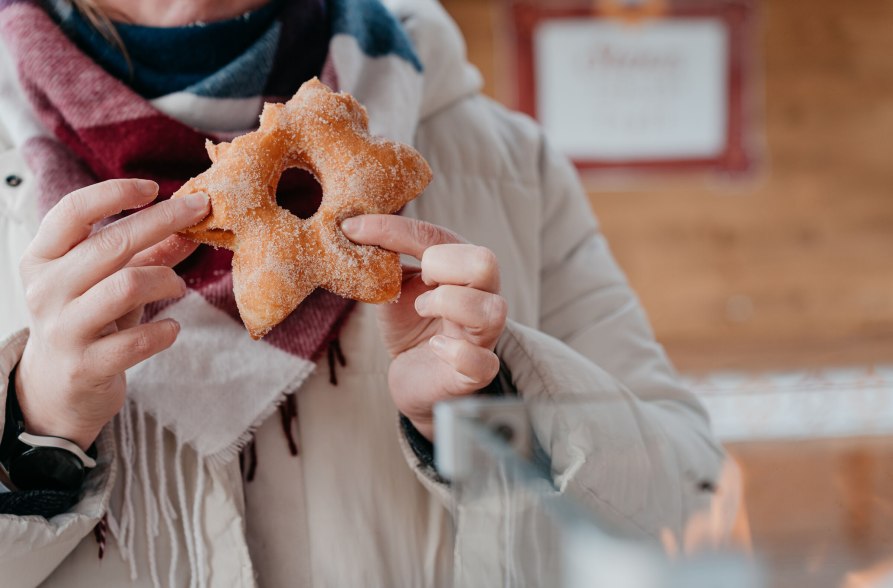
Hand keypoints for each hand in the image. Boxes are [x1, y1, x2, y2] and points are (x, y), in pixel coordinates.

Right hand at [15, 180, 208, 449]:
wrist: (57, 388)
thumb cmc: (86, 321)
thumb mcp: (108, 280)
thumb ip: (145, 252)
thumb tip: (190, 224)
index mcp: (43, 258)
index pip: (73, 210)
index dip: (115, 192)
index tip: (155, 187)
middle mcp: (46, 289)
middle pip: (111, 243)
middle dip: (164, 220)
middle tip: (200, 213)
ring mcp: (63, 329)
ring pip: (127, 286)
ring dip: (167, 280)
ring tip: (178, 287)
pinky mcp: (85, 366)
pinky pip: (136, 341)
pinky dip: (164, 331)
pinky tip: (171, 330)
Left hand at [341, 215, 506, 440]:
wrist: (414, 375)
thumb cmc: (410, 324)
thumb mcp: (394, 284)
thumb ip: (384, 256)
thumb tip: (351, 224)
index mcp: (463, 268)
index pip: (439, 237)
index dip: (396, 231)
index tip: (355, 229)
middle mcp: (482, 297)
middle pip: (486, 263)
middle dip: (443, 266)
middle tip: (420, 281)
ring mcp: (484, 336)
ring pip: (491, 309)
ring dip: (449, 304)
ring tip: (422, 310)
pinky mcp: (477, 373)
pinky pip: (482, 361)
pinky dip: (455, 352)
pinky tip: (435, 347)